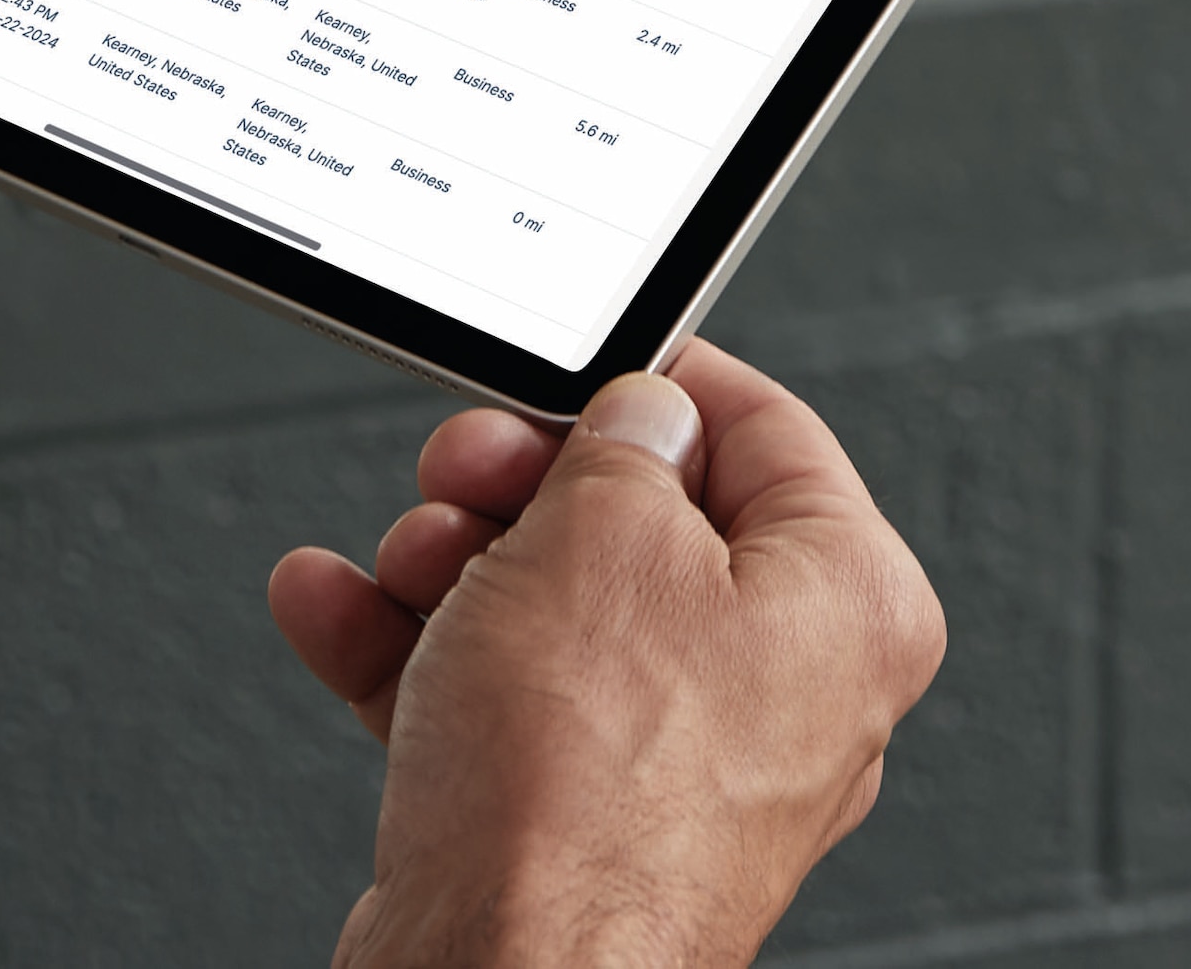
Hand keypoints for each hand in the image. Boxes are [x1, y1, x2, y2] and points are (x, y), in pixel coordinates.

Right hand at [266, 341, 944, 968]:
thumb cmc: (583, 794)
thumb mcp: (601, 532)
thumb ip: (621, 442)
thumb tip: (639, 414)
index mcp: (853, 606)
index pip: (765, 429)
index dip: (652, 382)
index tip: (573, 365)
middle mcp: (791, 693)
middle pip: (644, 522)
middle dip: (520, 486)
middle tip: (461, 470)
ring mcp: (686, 769)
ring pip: (559, 611)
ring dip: (452, 565)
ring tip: (401, 560)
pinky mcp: (587, 826)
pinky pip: (505, 702)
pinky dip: (417, 651)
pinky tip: (337, 608)